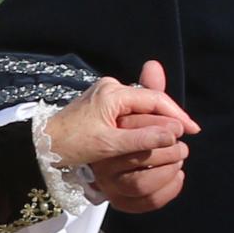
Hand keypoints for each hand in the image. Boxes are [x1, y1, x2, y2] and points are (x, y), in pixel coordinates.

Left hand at [41, 61, 198, 213]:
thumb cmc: (71, 145)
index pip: (155, 100)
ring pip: (141, 105)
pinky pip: (130, 110)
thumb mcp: (109, 145)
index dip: (176, 115)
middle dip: (169, 117)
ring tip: (174, 135)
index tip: (193, 130)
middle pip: (149, 100)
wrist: (40, 145)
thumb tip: (174, 134)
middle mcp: (110, 87)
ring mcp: (105, 93)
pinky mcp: (101, 102)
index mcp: (113, 93)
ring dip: (156, 120)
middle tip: (187, 134)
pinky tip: (153, 134)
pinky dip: (143, 122)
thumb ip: (142, 139)